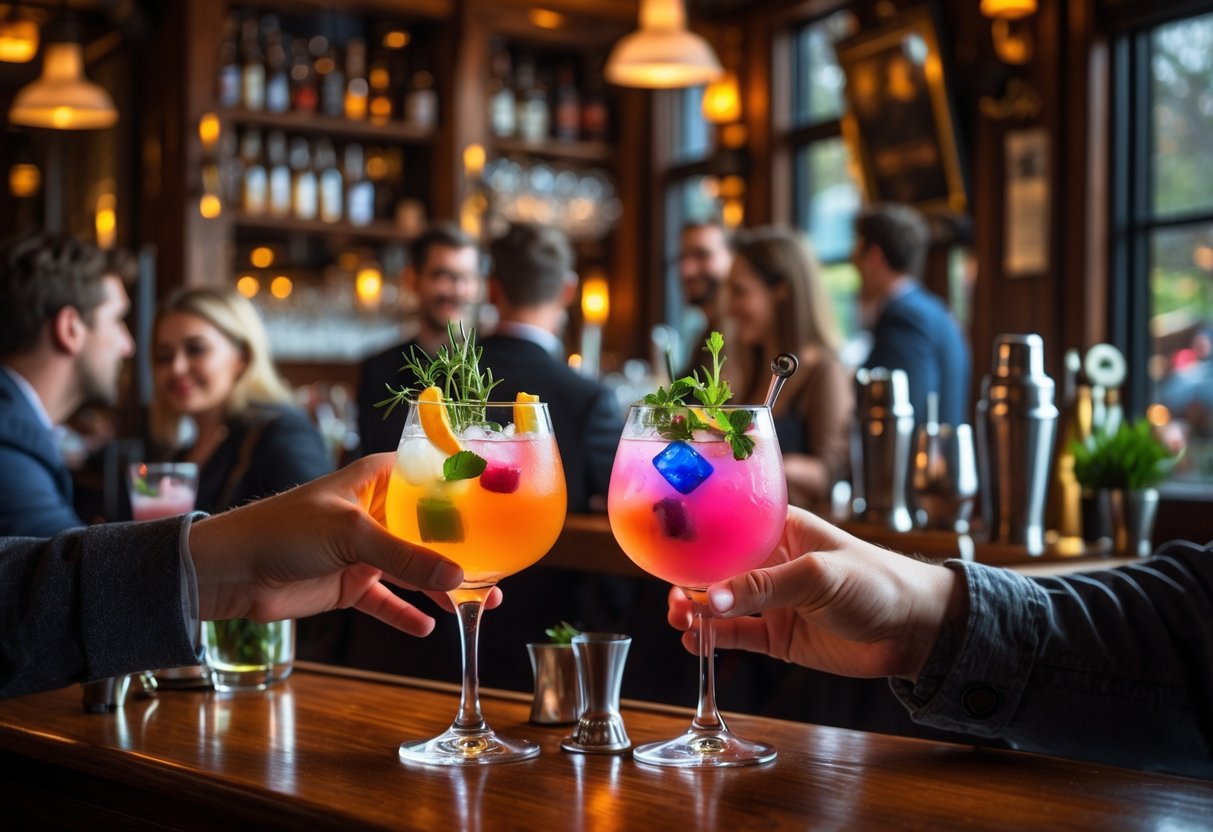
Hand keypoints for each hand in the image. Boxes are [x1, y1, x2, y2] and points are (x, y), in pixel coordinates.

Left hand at [189, 454, 500, 636]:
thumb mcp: (352, 535)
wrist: (230, 569)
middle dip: (465, 550)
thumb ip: (407, 557)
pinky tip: (431, 627)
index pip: (432, 479)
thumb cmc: (284, 529)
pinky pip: (388, 599)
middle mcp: (376, 511)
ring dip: (445, 585)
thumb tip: (460, 578)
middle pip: (431, 530)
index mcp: (378, 480)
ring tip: (484, 602)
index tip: (503, 508)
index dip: (466, 492)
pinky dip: (408, 613)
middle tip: (501, 569)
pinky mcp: (349, 583)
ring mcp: (364, 549)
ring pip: (416, 568)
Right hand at [667, 507, 965, 680]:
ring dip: (696, 611)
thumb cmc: (876, 582)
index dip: (697, 541)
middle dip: (689, 581)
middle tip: (672, 597)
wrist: (916, 629)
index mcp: (780, 531)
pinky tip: (694, 641)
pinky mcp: (779, 636)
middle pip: (716, 570)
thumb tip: (710, 598)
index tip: (667, 555)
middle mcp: (771, 563)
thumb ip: (763, 586)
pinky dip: (714, 638)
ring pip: (721, 604)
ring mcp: (773, 601)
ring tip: (680, 620)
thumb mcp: (817, 575)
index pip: (727, 530)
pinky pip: (738, 635)